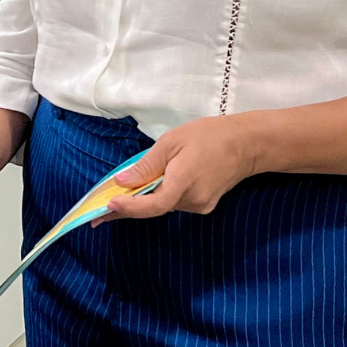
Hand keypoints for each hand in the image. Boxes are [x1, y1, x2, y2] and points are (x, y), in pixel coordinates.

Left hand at [99, 115, 259, 220]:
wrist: (248, 144)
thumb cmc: (209, 136)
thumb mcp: (172, 142)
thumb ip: (146, 165)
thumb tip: (121, 182)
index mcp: (184, 182)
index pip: (153, 205)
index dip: (129, 208)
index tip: (108, 206)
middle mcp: (193, 200)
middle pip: (154, 207)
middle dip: (128, 206)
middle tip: (99, 211)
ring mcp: (200, 206)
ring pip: (164, 205)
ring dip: (144, 199)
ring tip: (122, 194)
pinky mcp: (204, 205)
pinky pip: (174, 202)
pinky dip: (160, 196)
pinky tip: (150, 187)